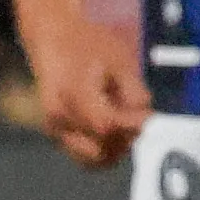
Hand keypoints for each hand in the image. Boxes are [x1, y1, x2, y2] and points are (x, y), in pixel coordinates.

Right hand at [16, 1, 149, 165]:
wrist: (52, 38)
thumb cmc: (89, 44)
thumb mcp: (120, 60)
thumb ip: (134, 94)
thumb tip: (146, 124)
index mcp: (73, 95)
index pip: (106, 127)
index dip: (131, 127)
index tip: (146, 116)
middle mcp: (59, 119)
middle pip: (101, 151)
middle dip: (124, 140)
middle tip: (136, 120)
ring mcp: (55, 131)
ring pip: (94, 161)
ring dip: (114, 149)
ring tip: (124, 125)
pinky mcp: (56, 137)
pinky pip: (85, 158)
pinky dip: (102, 151)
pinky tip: (112, 130)